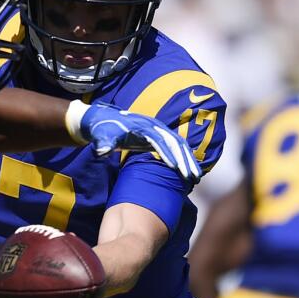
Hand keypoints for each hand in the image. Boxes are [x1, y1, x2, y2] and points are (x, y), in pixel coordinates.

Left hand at [72, 102, 200, 186]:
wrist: (102, 120)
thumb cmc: (102, 129)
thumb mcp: (101, 136)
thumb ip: (104, 143)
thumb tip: (101, 151)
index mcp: (143, 127)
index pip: (160, 141)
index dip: (168, 154)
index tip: (176, 168)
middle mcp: (154, 127)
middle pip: (174, 142)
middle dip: (185, 160)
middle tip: (192, 177)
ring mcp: (157, 130)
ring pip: (178, 145)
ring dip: (188, 160)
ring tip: (196, 177)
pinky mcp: (157, 136)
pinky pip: (175, 147)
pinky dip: (184, 157)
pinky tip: (189, 170)